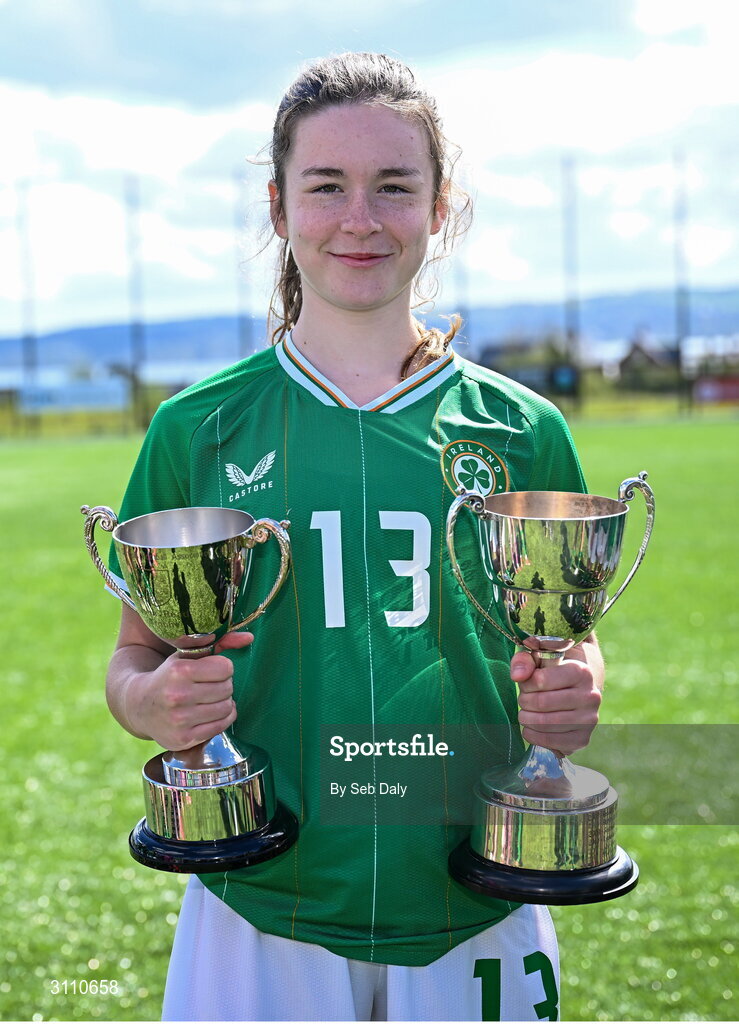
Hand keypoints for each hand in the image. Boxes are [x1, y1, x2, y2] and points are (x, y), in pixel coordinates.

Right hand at [140, 631, 253, 751]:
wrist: (139, 706)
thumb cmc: (169, 676)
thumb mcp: (187, 655)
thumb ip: (219, 642)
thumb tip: (249, 638)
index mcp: (179, 671)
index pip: (225, 668)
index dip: (223, 667)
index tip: (214, 670)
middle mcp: (178, 695)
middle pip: (227, 688)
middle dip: (224, 685)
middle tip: (213, 685)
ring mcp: (180, 720)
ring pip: (226, 708)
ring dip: (224, 702)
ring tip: (212, 699)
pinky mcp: (183, 739)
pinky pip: (221, 726)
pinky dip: (223, 718)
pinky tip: (212, 712)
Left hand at [510, 638, 603, 754]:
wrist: (575, 696)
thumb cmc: (552, 676)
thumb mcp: (538, 661)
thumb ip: (524, 661)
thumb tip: (517, 676)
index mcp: (581, 672)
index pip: (541, 679)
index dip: (526, 684)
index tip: (526, 685)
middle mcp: (590, 696)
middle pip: (541, 703)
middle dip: (524, 702)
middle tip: (524, 700)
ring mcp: (589, 719)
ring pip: (544, 723)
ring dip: (526, 719)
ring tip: (526, 713)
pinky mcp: (582, 739)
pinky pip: (549, 741)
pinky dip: (532, 735)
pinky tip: (531, 728)